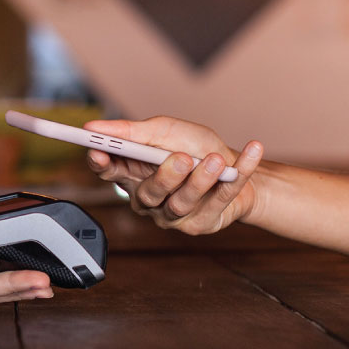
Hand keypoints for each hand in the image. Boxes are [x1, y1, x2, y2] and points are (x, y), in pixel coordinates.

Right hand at [84, 116, 264, 234]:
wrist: (233, 167)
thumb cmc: (195, 147)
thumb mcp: (164, 130)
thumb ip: (132, 131)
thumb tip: (95, 127)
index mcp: (135, 174)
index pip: (110, 173)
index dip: (101, 165)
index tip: (98, 152)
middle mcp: (151, 199)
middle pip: (149, 193)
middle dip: (166, 176)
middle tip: (182, 158)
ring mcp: (176, 214)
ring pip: (183, 202)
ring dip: (202, 179)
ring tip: (215, 160)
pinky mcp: (203, 222)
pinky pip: (221, 199)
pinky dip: (240, 173)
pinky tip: (253, 151)